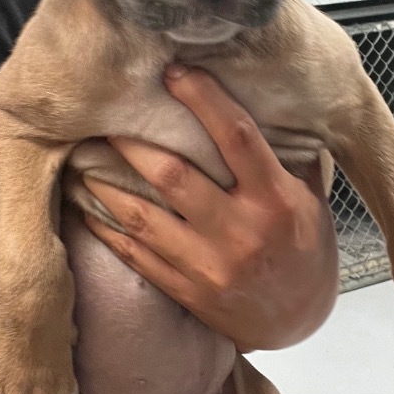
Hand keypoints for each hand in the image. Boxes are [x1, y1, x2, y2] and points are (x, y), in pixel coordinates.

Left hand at [81, 65, 338, 351]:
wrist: (298, 321)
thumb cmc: (305, 247)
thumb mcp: (312, 198)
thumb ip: (289, 154)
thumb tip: (267, 98)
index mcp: (275, 199)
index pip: (237, 137)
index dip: (203, 99)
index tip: (175, 71)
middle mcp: (239, 232)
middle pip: (172, 176)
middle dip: (132, 142)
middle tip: (104, 114)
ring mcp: (208, 266)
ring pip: (141, 216)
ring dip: (104, 183)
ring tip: (81, 155)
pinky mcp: (185, 291)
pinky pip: (134, 254)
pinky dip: (105, 226)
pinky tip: (85, 202)